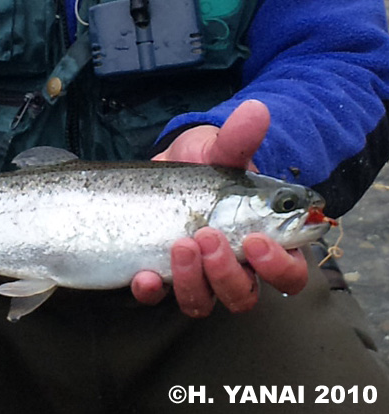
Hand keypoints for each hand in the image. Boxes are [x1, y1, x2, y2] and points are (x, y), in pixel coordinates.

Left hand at [131, 100, 308, 315]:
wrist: (161, 170)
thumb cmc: (203, 166)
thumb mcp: (219, 151)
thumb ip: (238, 140)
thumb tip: (255, 111)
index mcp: (263, 243)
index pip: (289, 274)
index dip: (278, 266)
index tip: (257, 239)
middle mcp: (233, 267)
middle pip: (244, 296)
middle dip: (227, 272)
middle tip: (208, 237)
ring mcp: (195, 276)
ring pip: (203, 302)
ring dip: (192, 281)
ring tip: (180, 244)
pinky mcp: (160, 276)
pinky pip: (158, 298)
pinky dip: (151, 290)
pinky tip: (143, 275)